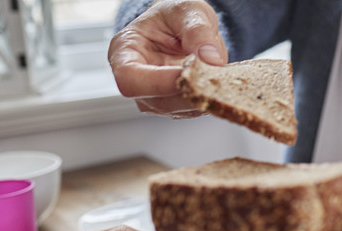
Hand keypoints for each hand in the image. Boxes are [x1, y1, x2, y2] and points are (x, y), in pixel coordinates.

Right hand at [108, 0, 227, 117]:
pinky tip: (216, 78)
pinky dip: (212, 96)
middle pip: (162, 102)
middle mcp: (137, 84)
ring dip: (205, 92)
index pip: (131, 81)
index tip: (187, 71)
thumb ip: (198, 31)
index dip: (159, 82)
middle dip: (191, 89)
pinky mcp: (178, 108)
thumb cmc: (176, 16)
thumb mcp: (187, 10)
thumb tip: (211, 60)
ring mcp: (157, 100)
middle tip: (215, 68)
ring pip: (183, 109)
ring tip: (216, 67)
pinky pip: (198, 108)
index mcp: (124, 54)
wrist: (184, 27)